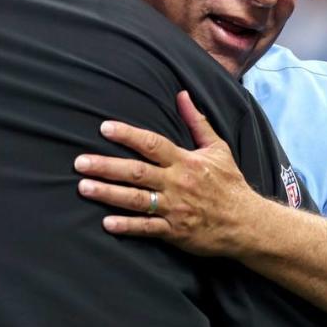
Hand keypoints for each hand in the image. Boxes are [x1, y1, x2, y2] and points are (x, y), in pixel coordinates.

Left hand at [74, 91, 263, 256]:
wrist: (247, 222)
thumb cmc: (229, 183)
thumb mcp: (217, 148)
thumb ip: (197, 122)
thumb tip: (182, 94)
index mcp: (185, 161)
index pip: (152, 144)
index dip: (128, 135)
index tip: (104, 128)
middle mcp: (177, 183)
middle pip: (137, 172)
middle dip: (106, 166)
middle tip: (79, 162)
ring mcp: (174, 208)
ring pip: (136, 200)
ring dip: (108, 193)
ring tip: (83, 187)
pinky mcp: (175, 231)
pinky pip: (147, 228)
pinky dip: (127, 226)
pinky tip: (106, 223)